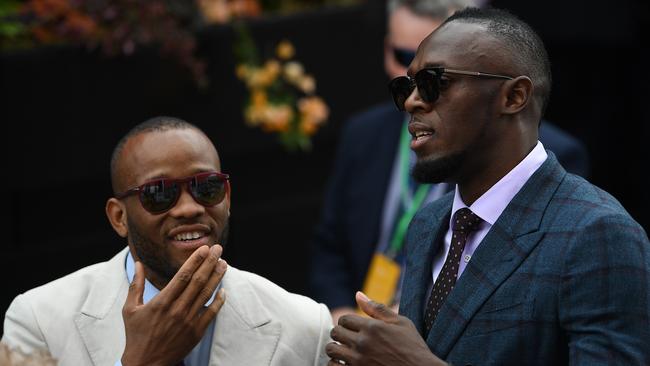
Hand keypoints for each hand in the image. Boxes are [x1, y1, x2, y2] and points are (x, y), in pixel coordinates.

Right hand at [121, 245, 226, 365]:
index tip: (204, 249)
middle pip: (198, 281)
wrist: (145, 364)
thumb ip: (136, 284)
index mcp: (161, 302)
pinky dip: (219, 300)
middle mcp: (177, 310)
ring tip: (223, 263)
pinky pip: (212, 312)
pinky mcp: (197, 332)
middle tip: (218, 249)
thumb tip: (138, 263)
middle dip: (210, 262)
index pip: (183, 276)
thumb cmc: (136, 335)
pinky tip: (223, 289)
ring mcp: (189, 321)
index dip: (195, 260)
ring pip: (206, 294)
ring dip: (217, 277)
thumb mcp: (130, 309)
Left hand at [326, 292, 445, 365]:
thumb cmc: (413, 348)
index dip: (347, 323)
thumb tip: (358, 294)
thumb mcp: (401, 323)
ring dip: (336, 350)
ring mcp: (359, 361)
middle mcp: (363, 343)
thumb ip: (377, 308)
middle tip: (348, 339)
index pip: (344, 319)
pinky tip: (346, 364)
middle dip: (340, 334)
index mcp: (372, 327)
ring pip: (331, 350)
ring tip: (345, 352)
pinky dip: (336, 365)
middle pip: (335, 333)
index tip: (353, 328)